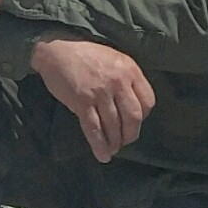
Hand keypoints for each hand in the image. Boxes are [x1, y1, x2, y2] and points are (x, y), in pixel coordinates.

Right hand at [30, 37, 155, 163]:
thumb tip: (132, 104)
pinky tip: (103, 155)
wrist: (59, 51)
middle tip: (126, 141)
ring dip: (115, 142)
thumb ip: (126, 78)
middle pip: (133, 116)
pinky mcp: (82, 102)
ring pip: (114, 125)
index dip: (144, 116)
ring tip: (113, 149)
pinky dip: (100, 145)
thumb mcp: (116, 60)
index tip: (135, 122)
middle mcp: (118, 81)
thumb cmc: (88, 56)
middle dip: (131, 134)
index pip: (148, 100)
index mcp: (130, 69)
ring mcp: (100, 93)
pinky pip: (94, 129)